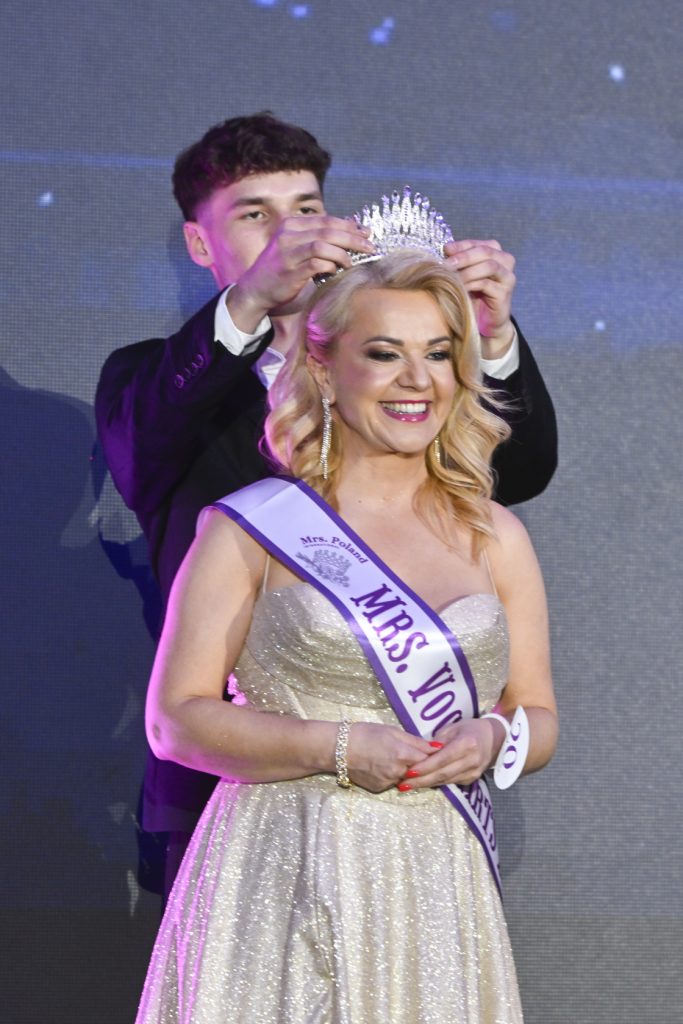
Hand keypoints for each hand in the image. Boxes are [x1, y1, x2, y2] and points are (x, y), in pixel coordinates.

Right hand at [229, 215, 373, 327]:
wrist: (255, 289)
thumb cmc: (279, 268)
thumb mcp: (293, 246)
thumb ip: (313, 238)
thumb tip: (345, 234)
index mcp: (291, 225)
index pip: (326, 220)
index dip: (348, 225)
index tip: (365, 232)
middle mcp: (288, 234)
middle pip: (328, 230)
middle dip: (352, 237)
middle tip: (369, 245)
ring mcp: (288, 252)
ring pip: (323, 244)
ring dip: (343, 252)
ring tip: (352, 261)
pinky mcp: (291, 270)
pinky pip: (317, 263)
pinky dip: (331, 265)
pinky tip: (337, 269)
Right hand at [345, 722, 435, 793]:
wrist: (338, 749)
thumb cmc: (365, 733)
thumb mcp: (392, 731)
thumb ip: (416, 741)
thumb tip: (437, 747)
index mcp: (403, 754)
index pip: (429, 759)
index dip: (430, 754)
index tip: (430, 750)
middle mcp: (399, 772)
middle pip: (418, 770)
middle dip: (416, 762)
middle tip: (405, 751)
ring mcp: (389, 782)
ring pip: (405, 777)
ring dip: (404, 769)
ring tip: (389, 756)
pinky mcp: (380, 789)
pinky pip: (392, 782)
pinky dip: (391, 775)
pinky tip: (380, 765)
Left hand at [399, 718, 505, 790]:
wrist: (495, 738)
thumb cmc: (470, 729)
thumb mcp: (453, 728)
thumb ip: (437, 741)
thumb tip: (421, 753)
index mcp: (466, 744)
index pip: (442, 759)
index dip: (425, 767)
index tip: (409, 771)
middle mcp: (472, 760)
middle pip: (443, 774)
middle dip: (421, 780)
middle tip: (402, 784)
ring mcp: (474, 772)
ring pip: (446, 781)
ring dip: (426, 784)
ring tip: (408, 785)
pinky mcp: (472, 780)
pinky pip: (451, 782)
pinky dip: (436, 783)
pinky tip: (423, 783)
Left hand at [443, 239, 516, 357]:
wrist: (484, 322)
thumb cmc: (472, 295)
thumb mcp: (464, 274)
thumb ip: (458, 261)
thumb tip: (446, 249)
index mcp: (495, 252)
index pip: (477, 243)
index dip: (461, 245)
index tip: (445, 249)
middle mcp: (505, 261)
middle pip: (485, 251)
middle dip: (464, 256)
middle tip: (447, 264)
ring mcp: (507, 276)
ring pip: (489, 265)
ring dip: (468, 271)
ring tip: (453, 277)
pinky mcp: (505, 292)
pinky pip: (487, 284)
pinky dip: (471, 284)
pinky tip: (460, 288)